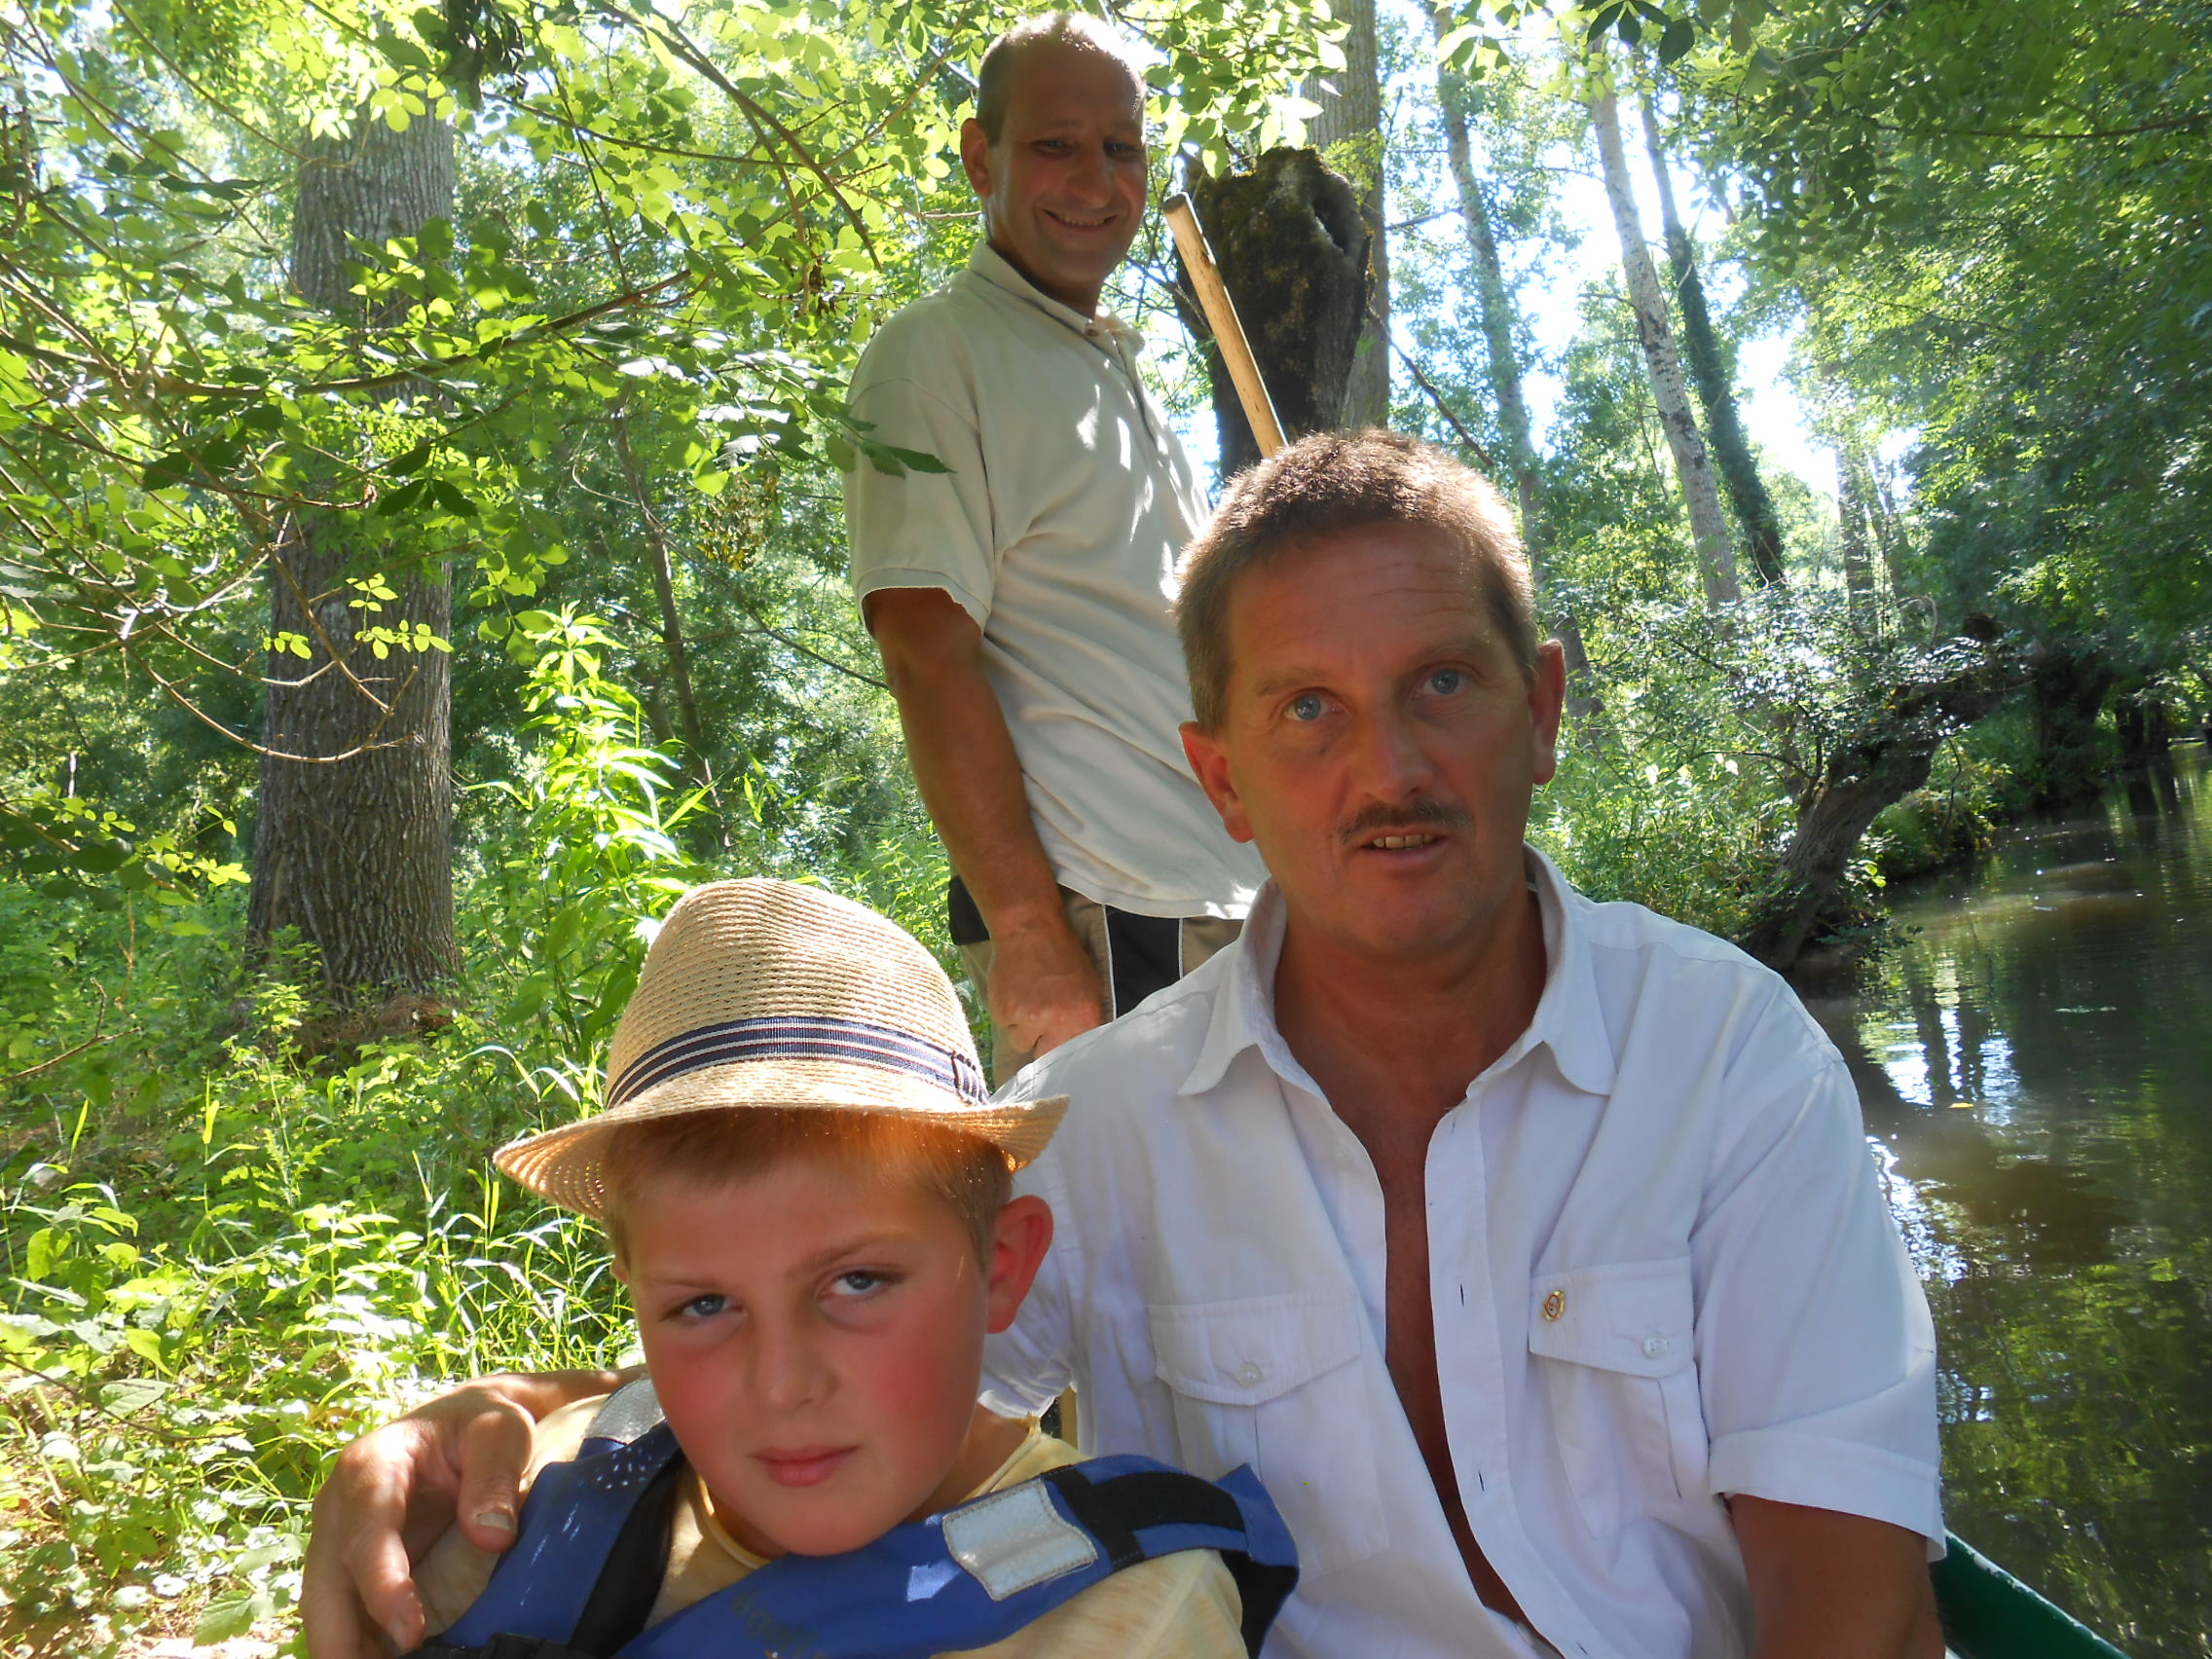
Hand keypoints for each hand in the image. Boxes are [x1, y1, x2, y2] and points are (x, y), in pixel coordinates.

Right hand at [302, 1371, 616, 1657]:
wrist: (464, 1422)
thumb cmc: (482, 1423)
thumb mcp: (500, 1431)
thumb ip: (495, 1477)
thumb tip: (493, 1538)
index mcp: (370, 1467)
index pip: (366, 1536)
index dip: (382, 1589)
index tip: (410, 1634)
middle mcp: (340, 1508)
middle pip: (325, 1584)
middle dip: (340, 1640)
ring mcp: (338, 1538)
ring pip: (325, 1607)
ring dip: (344, 1647)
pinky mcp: (351, 1565)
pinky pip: (344, 1612)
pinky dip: (357, 1644)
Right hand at [986, 915, 1105, 1059]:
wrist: (1031, 930)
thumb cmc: (1065, 957)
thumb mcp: (1091, 988)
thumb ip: (1087, 1021)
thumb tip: (1079, 1049)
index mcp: (1084, 1018)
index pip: (1072, 1056)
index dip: (1062, 1054)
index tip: (1057, 1051)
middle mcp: (1056, 1022)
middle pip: (1044, 1055)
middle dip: (1041, 1043)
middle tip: (1041, 1024)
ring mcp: (1027, 1018)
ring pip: (1020, 1042)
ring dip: (1022, 1028)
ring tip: (1027, 1001)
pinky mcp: (1003, 1011)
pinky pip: (1004, 1026)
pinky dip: (1007, 1014)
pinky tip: (1014, 992)